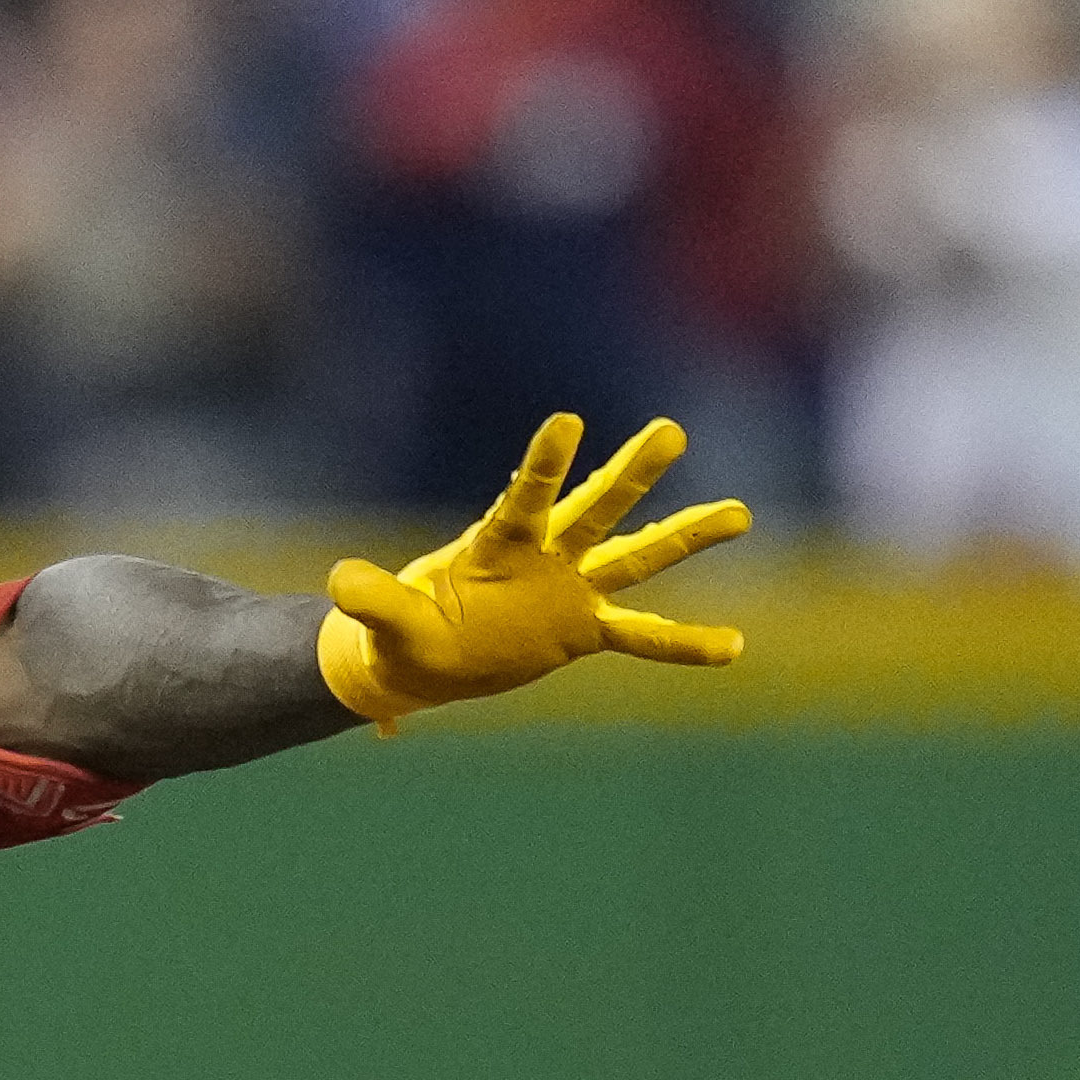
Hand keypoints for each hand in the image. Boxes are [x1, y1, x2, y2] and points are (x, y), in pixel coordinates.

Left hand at [316, 413, 755, 728]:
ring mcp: (570, 589)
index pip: (525, 500)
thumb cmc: (401, 631)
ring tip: (741, 514)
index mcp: (495, 546)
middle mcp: (543, 557)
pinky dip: (683, 643)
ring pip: (636, 555)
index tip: (567, 420)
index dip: (545, 465)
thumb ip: (372, 599)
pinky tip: (733, 646)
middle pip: (594, 509)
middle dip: (632, 475)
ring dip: (685, 534)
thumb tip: (338, 581)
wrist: (417, 658)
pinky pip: (641, 637)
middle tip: (672, 430)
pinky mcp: (583, 627)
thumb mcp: (383, 621)